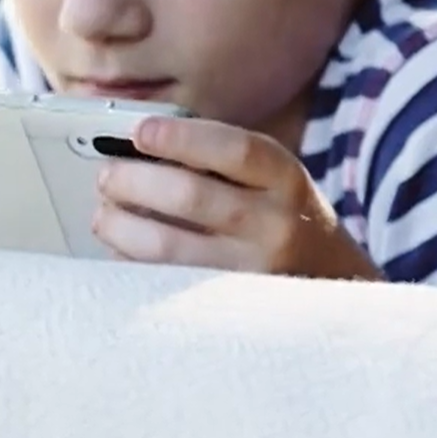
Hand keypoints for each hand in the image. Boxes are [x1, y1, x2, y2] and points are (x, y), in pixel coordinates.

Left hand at [91, 116, 375, 277]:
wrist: (331, 281)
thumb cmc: (286, 219)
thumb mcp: (274, 180)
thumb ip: (222, 161)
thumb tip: (140, 144)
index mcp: (287, 180)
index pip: (236, 150)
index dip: (182, 137)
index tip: (139, 131)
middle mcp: (275, 225)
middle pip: (192, 196)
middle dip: (134, 181)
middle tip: (107, 176)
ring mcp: (251, 271)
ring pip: (167, 247)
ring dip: (121, 225)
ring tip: (104, 213)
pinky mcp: (226, 306)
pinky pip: (162, 281)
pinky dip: (129, 261)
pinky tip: (121, 247)